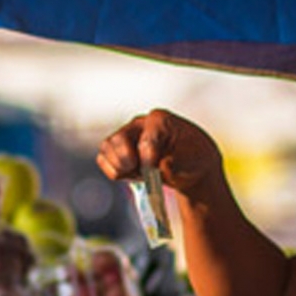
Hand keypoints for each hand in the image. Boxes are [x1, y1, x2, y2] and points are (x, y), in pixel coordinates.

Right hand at [96, 109, 224, 196]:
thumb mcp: (191, 163)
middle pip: (117, 140)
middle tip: (142, 174)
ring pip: (106, 149)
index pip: (145, 141)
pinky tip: (132, 173)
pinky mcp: (117, 149)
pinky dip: (115, 172)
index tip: (155, 173)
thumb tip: (159, 167)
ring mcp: (126, 135)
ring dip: (120, 168)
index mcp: (160, 120)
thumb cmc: (191, 159)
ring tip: (139, 173)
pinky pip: (103, 160)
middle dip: (127, 162)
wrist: (189, 164)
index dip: (147, 161)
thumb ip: (173, 165)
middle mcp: (139, 124)